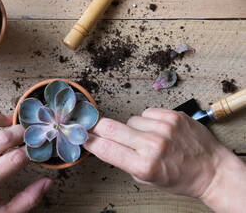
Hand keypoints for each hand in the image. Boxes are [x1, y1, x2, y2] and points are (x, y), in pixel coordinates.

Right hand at [84, 108, 245, 211]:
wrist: (211, 169)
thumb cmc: (180, 178)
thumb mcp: (147, 180)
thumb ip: (125, 161)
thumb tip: (103, 144)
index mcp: (143, 165)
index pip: (104, 148)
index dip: (88, 140)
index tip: (82, 136)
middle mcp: (152, 145)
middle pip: (109, 127)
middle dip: (99, 128)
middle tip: (98, 129)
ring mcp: (163, 128)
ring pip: (130, 119)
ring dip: (132, 128)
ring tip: (146, 137)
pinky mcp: (173, 115)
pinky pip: (147, 113)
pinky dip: (148, 121)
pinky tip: (157, 130)